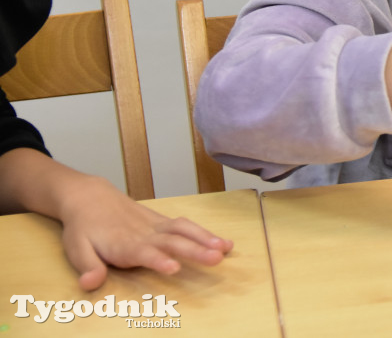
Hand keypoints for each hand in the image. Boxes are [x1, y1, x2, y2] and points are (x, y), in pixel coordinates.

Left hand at [56, 174, 233, 290]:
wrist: (91, 198)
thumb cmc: (84, 228)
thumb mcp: (76, 249)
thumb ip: (87, 267)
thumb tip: (91, 283)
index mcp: (124, 243)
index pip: (144, 252)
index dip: (158, 260)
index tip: (174, 267)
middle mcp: (145, 233)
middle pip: (173, 240)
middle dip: (195, 250)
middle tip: (216, 259)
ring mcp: (156, 225)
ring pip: (184, 229)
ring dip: (206, 238)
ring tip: (226, 249)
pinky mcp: (163, 221)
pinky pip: (187, 225)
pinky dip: (206, 233)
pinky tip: (224, 243)